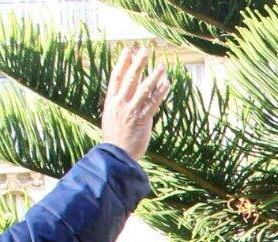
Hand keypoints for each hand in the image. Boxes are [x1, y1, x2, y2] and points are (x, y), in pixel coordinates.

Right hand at [101, 45, 170, 162]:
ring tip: (161, 65)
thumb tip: (126, 92)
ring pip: (144, 89)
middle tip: (145, 50)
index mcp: (111, 102)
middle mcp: (121, 103)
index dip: (122, 63)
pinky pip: (153, 103)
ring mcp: (131, 111)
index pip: (116, 77)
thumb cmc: (115, 138)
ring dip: (154, 76)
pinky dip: (161, 92)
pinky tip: (167, 83)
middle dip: (138, 63)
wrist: (116, 155)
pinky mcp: (143, 120)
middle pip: (130, 78)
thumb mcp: (111, 117)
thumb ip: (119, 103)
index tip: (127, 50)